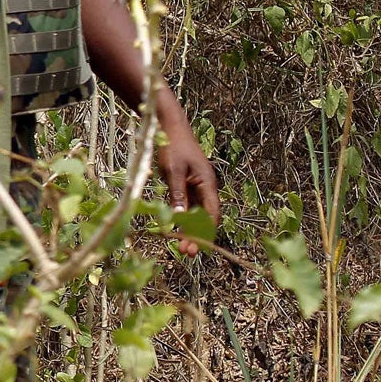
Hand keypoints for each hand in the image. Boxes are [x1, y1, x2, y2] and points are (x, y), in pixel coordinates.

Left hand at [155, 95, 219, 253]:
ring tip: (181, 247)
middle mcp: (205, 187)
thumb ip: (177, 193)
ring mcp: (195, 186)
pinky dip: (182, 218)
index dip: (205, 231)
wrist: (169, 127)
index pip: (211, 212)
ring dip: (189, 229)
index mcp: (207, 183)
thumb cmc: (173, 146)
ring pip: (195, 213)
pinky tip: (176, 230)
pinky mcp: (185, 184)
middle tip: (187, 254)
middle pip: (204, 216)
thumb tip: (179, 216)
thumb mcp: (173, 171)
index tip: (197, 246)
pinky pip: (186, 205)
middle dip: (197, 235)